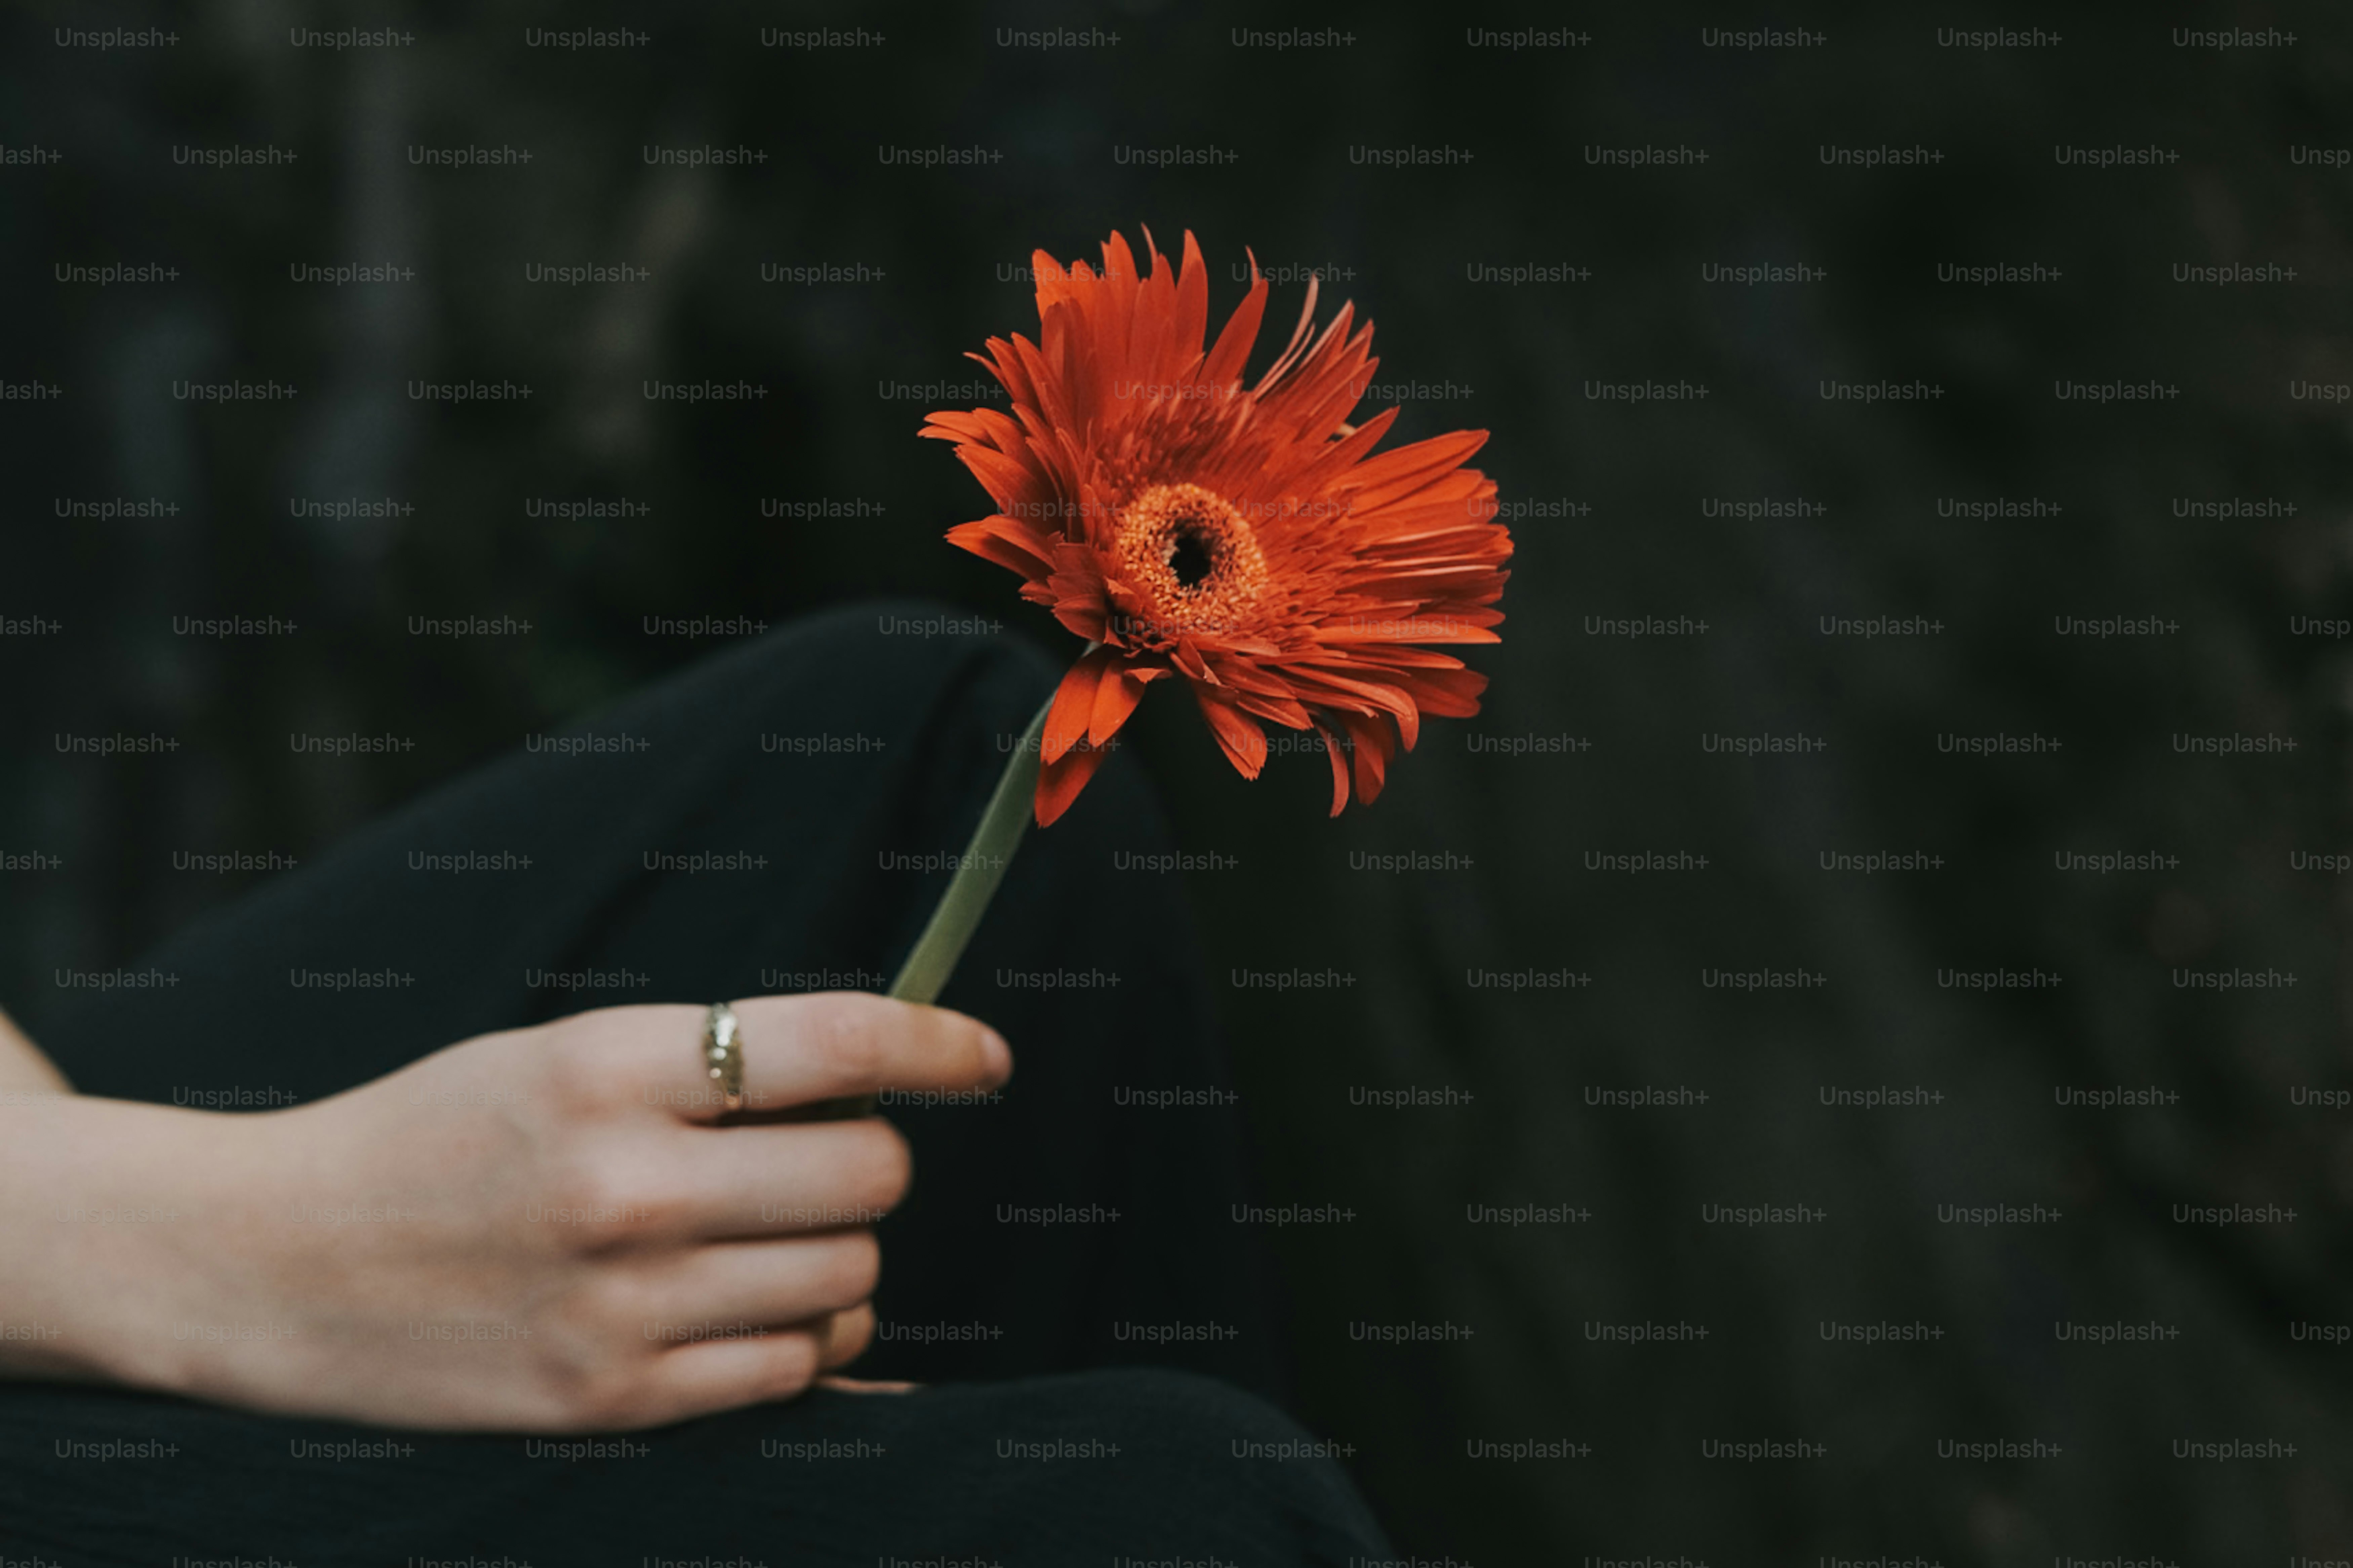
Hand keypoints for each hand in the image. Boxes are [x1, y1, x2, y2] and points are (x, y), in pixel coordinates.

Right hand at [9, 994, 1007, 1430]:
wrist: (278, 1259)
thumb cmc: (437, 1137)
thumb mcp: (561, 1056)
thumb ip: (709, 1066)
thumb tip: (880, 1084)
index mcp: (610, 1070)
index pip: (837, 1044)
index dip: (939, 1045)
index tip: (984, 1057)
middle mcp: (627, 1187)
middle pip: (868, 1173)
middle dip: (875, 1159)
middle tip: (826, 1155)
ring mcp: (623, 1304)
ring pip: (849, 1275)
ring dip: (843, 1253)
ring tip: (775, 1235)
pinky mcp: (614, 1397)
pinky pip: (796, 1368)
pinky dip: (810, 1337)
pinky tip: (761, 1306)